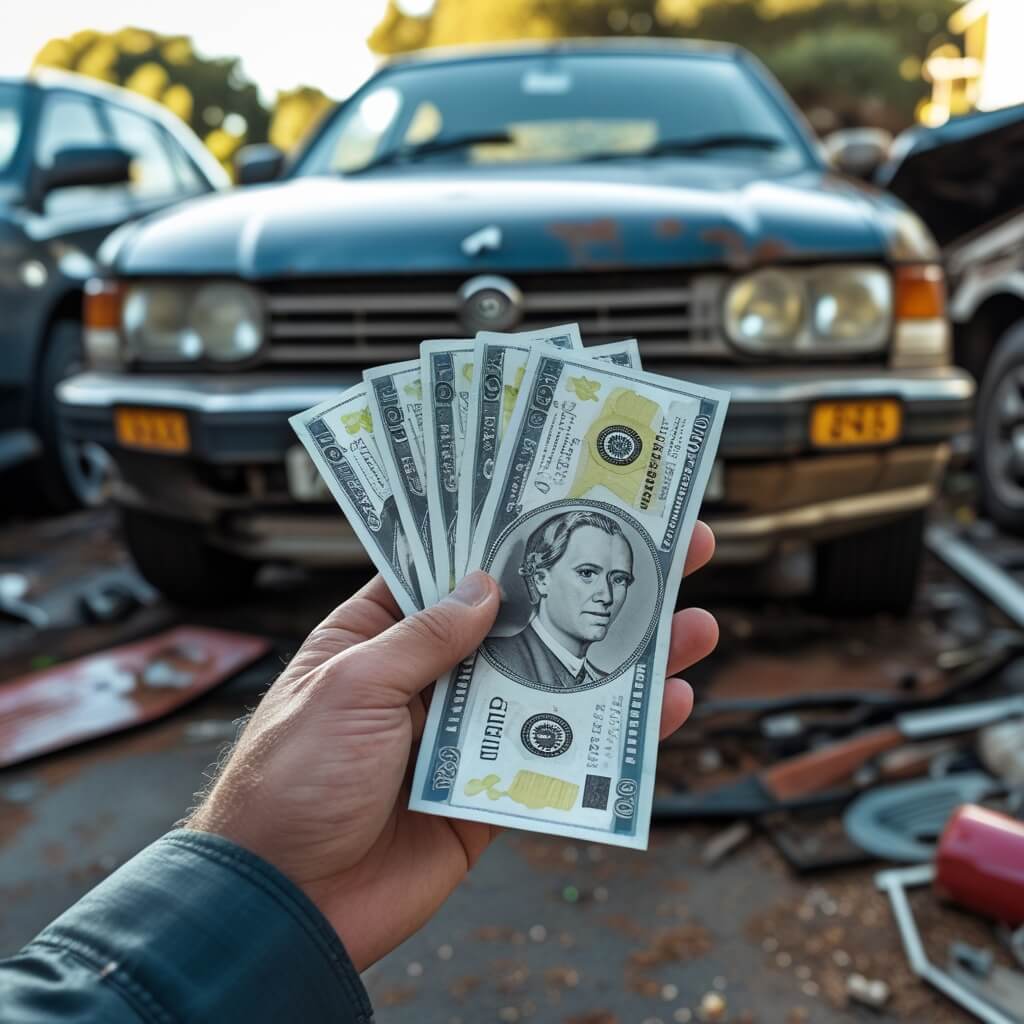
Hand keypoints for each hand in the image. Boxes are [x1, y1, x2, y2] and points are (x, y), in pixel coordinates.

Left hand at [187, 522, 717, 970]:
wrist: (283, 904)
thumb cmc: (288, 782)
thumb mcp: (349, 687)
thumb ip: (423, 638)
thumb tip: (485, 588)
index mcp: (381, 637)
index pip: (456, 570)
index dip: (513, 536)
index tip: (570, 504)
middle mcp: (430, 678)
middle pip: (524, 622)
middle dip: (592, 587)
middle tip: (663, 550)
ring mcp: (465, 733)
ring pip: (554, 685)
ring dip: (620, 658)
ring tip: (689, 624)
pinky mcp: (488, 792)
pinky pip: (557, 756)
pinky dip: (610, 736)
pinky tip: (662, 706)